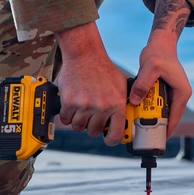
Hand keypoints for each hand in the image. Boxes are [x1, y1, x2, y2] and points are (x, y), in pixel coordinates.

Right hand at [55, 21, 128, 143]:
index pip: (116, 135)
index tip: (107, 138)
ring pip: (78, 127)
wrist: (85, 54)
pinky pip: (66, 119)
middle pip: (93, 131)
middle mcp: (102, 107)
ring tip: (81, 107)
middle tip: (91, 114)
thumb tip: (127, 120)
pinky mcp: (70, 102)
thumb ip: (123, 103)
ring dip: (78, 120)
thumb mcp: (121, 85)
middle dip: (91, 125)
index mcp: (117, 104)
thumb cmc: (103, 68)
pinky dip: (67, 114)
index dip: (111, 139)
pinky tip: (72, 104)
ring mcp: (85, 105)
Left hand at [132, 36, 191, 138]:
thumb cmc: (159, 54)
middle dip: (155, 126)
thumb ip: (143, 84)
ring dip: (149, 117)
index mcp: (182, 93)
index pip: (175, 118)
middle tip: (141, 134)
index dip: (165, 131)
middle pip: (167, 117)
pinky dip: (145, 108)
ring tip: (136, 125)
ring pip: (160, 112)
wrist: (160, 44)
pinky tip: (135, 111)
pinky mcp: (162, 91)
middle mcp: (178, 95)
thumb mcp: (150, 68)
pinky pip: (154, 104)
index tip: (155, 141)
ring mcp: (171, 94)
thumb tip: (136, 101)